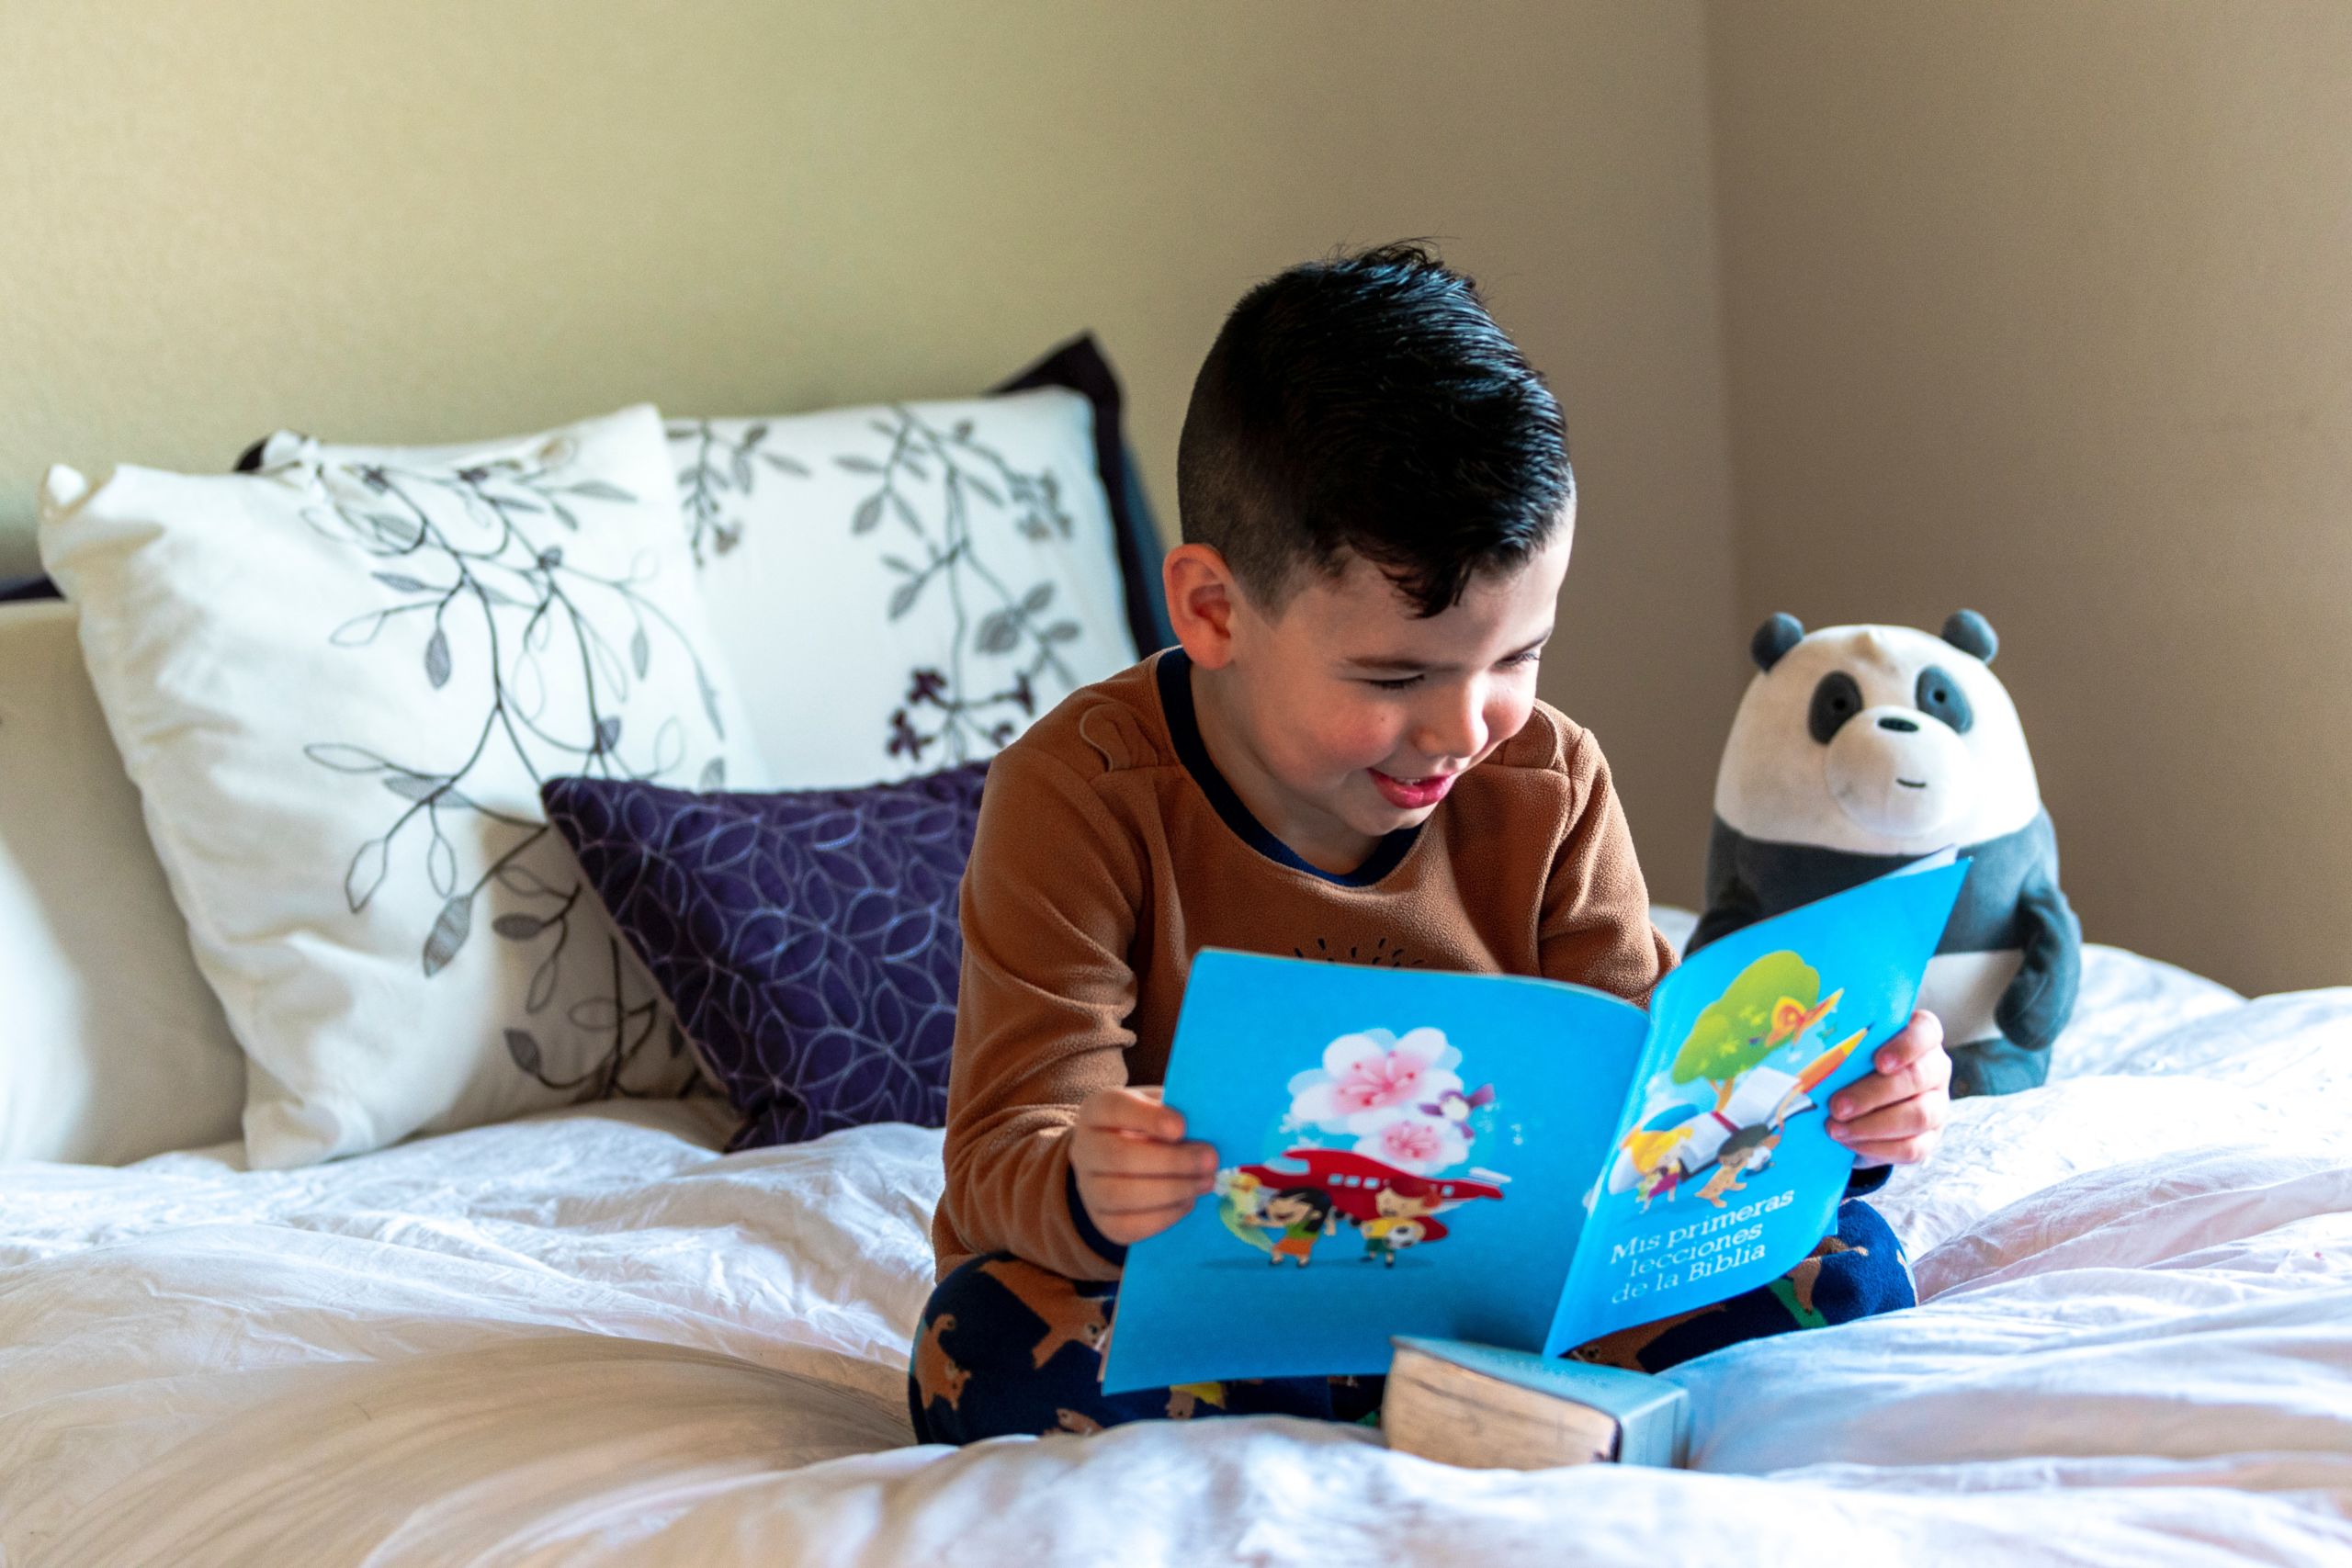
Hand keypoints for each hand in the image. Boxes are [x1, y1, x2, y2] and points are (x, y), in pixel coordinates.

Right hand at [1070, 1086, 1219, 1245]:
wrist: (1125, 1162)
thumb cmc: (1150, 1128)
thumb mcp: (1160, 1109)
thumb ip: (1177, 1112)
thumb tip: (1208, 1126)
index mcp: (1096, 1112)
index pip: (1113, 1108)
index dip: (1147, 1118)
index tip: (1182, 1127)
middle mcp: (1084, 1149)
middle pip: (1117, 1157)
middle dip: (1170, 1161)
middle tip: (1210, 1160)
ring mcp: (1088, 1188)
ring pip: (1121, 1195)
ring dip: (1171, 1191)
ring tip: (1205, 1182)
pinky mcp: (1102, 1221)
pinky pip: (1128, 1226)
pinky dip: (1164, 1216)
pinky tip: (1188, 1201)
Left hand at [1828, 1009, 1950, 1167]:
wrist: (1860, 1105)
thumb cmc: (1853, 1064)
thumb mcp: (1850, 1051)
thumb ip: (1843, 1047)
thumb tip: (1810, 1057)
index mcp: (1920, 1037)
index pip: (1925, 1032)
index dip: (1905, 1047)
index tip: (1878, 1062)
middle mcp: (1935, 1069)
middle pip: (1916, 1078)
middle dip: (1873, 1094)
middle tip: (1837, 1106)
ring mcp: (1937, 1105)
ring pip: (1918, 1116)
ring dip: (1873, 1125)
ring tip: (1836, 1129)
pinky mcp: (1929, 1138)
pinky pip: (1912, 1148)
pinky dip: (1877, 1147)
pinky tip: (1850, 1143)